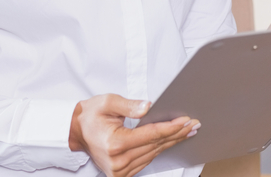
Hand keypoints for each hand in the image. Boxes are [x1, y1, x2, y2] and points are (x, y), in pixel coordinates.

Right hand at [68, 94, 198, 176]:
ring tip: (187, 132)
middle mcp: (118, 161)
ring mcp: (119, 171)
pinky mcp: (121, 174)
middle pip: (155, 146)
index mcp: (115, 144)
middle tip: (194, 125)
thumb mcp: (107, 102)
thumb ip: (129, 105)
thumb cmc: (91, 114)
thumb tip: (148, 107)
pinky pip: (146, 161)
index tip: (186, 121)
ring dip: (171, 142)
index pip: (151, 135)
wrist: (76, 131)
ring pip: (153, 154)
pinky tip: (170, 141)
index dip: (170, 127)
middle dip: (176, 134)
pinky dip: (159, 150)